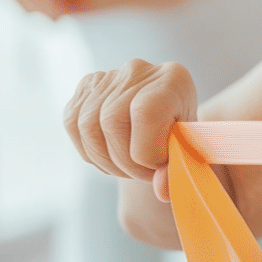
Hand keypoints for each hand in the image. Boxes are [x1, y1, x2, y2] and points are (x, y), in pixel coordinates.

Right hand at [64, 59, 197, 201]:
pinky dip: (89, 150)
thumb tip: (162, 191)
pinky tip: (109, 155)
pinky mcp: (86, 87)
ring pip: (88, 127)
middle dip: (125, 162)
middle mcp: (138, 70)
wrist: (168, 116)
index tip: (160, 166)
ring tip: (127, 167)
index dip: (148, 152)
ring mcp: (108, 76)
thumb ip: (178, 168)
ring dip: (105, 160)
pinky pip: (73, 124)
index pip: (146, 113)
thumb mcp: (188, 149)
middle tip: (143, 174)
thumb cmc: (181, 135)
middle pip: (112, 122)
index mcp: (172, 78)